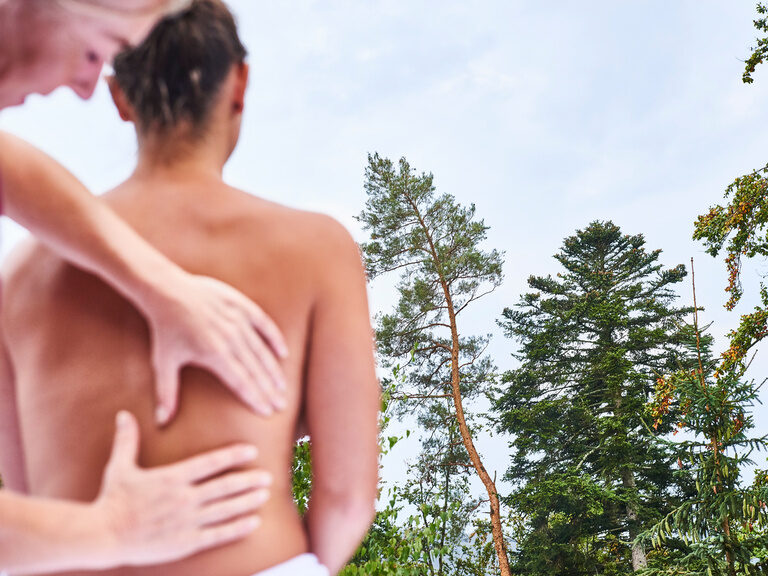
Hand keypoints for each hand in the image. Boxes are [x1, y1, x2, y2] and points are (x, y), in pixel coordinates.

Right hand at [92, 411, 271, 566]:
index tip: (251, 450)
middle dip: (249, 480)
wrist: (102, 536)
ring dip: (248, 501)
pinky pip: (218, 534)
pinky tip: (254, 522)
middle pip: (224, 486)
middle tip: (269, 476)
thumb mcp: (119, 467)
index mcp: (171, 478)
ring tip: (265, 495)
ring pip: (226, 510)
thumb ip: (127, 440)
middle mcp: (183, 498)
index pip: (210, 463)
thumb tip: (123, 414)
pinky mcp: (185, 541)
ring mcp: (186, 521)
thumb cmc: (111, 500)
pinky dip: (238, 528)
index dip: (233, 455)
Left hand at [147, 272, 288, 423]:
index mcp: (214, 354)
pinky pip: (264, 324)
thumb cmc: (165, 329)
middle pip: (256, 370)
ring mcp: (238, 320)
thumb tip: (161, 422)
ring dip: (273, 370)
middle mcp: (230, 338)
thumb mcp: (163, 362)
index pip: (241, 382)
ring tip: (283, 387)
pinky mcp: (241, 306)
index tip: (268, 412)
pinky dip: (274, 338)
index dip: (256, 398)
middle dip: (269, 390)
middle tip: (282, 405)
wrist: (167, 291)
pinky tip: (283, 353)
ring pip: (262, 350)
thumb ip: (166, 393)